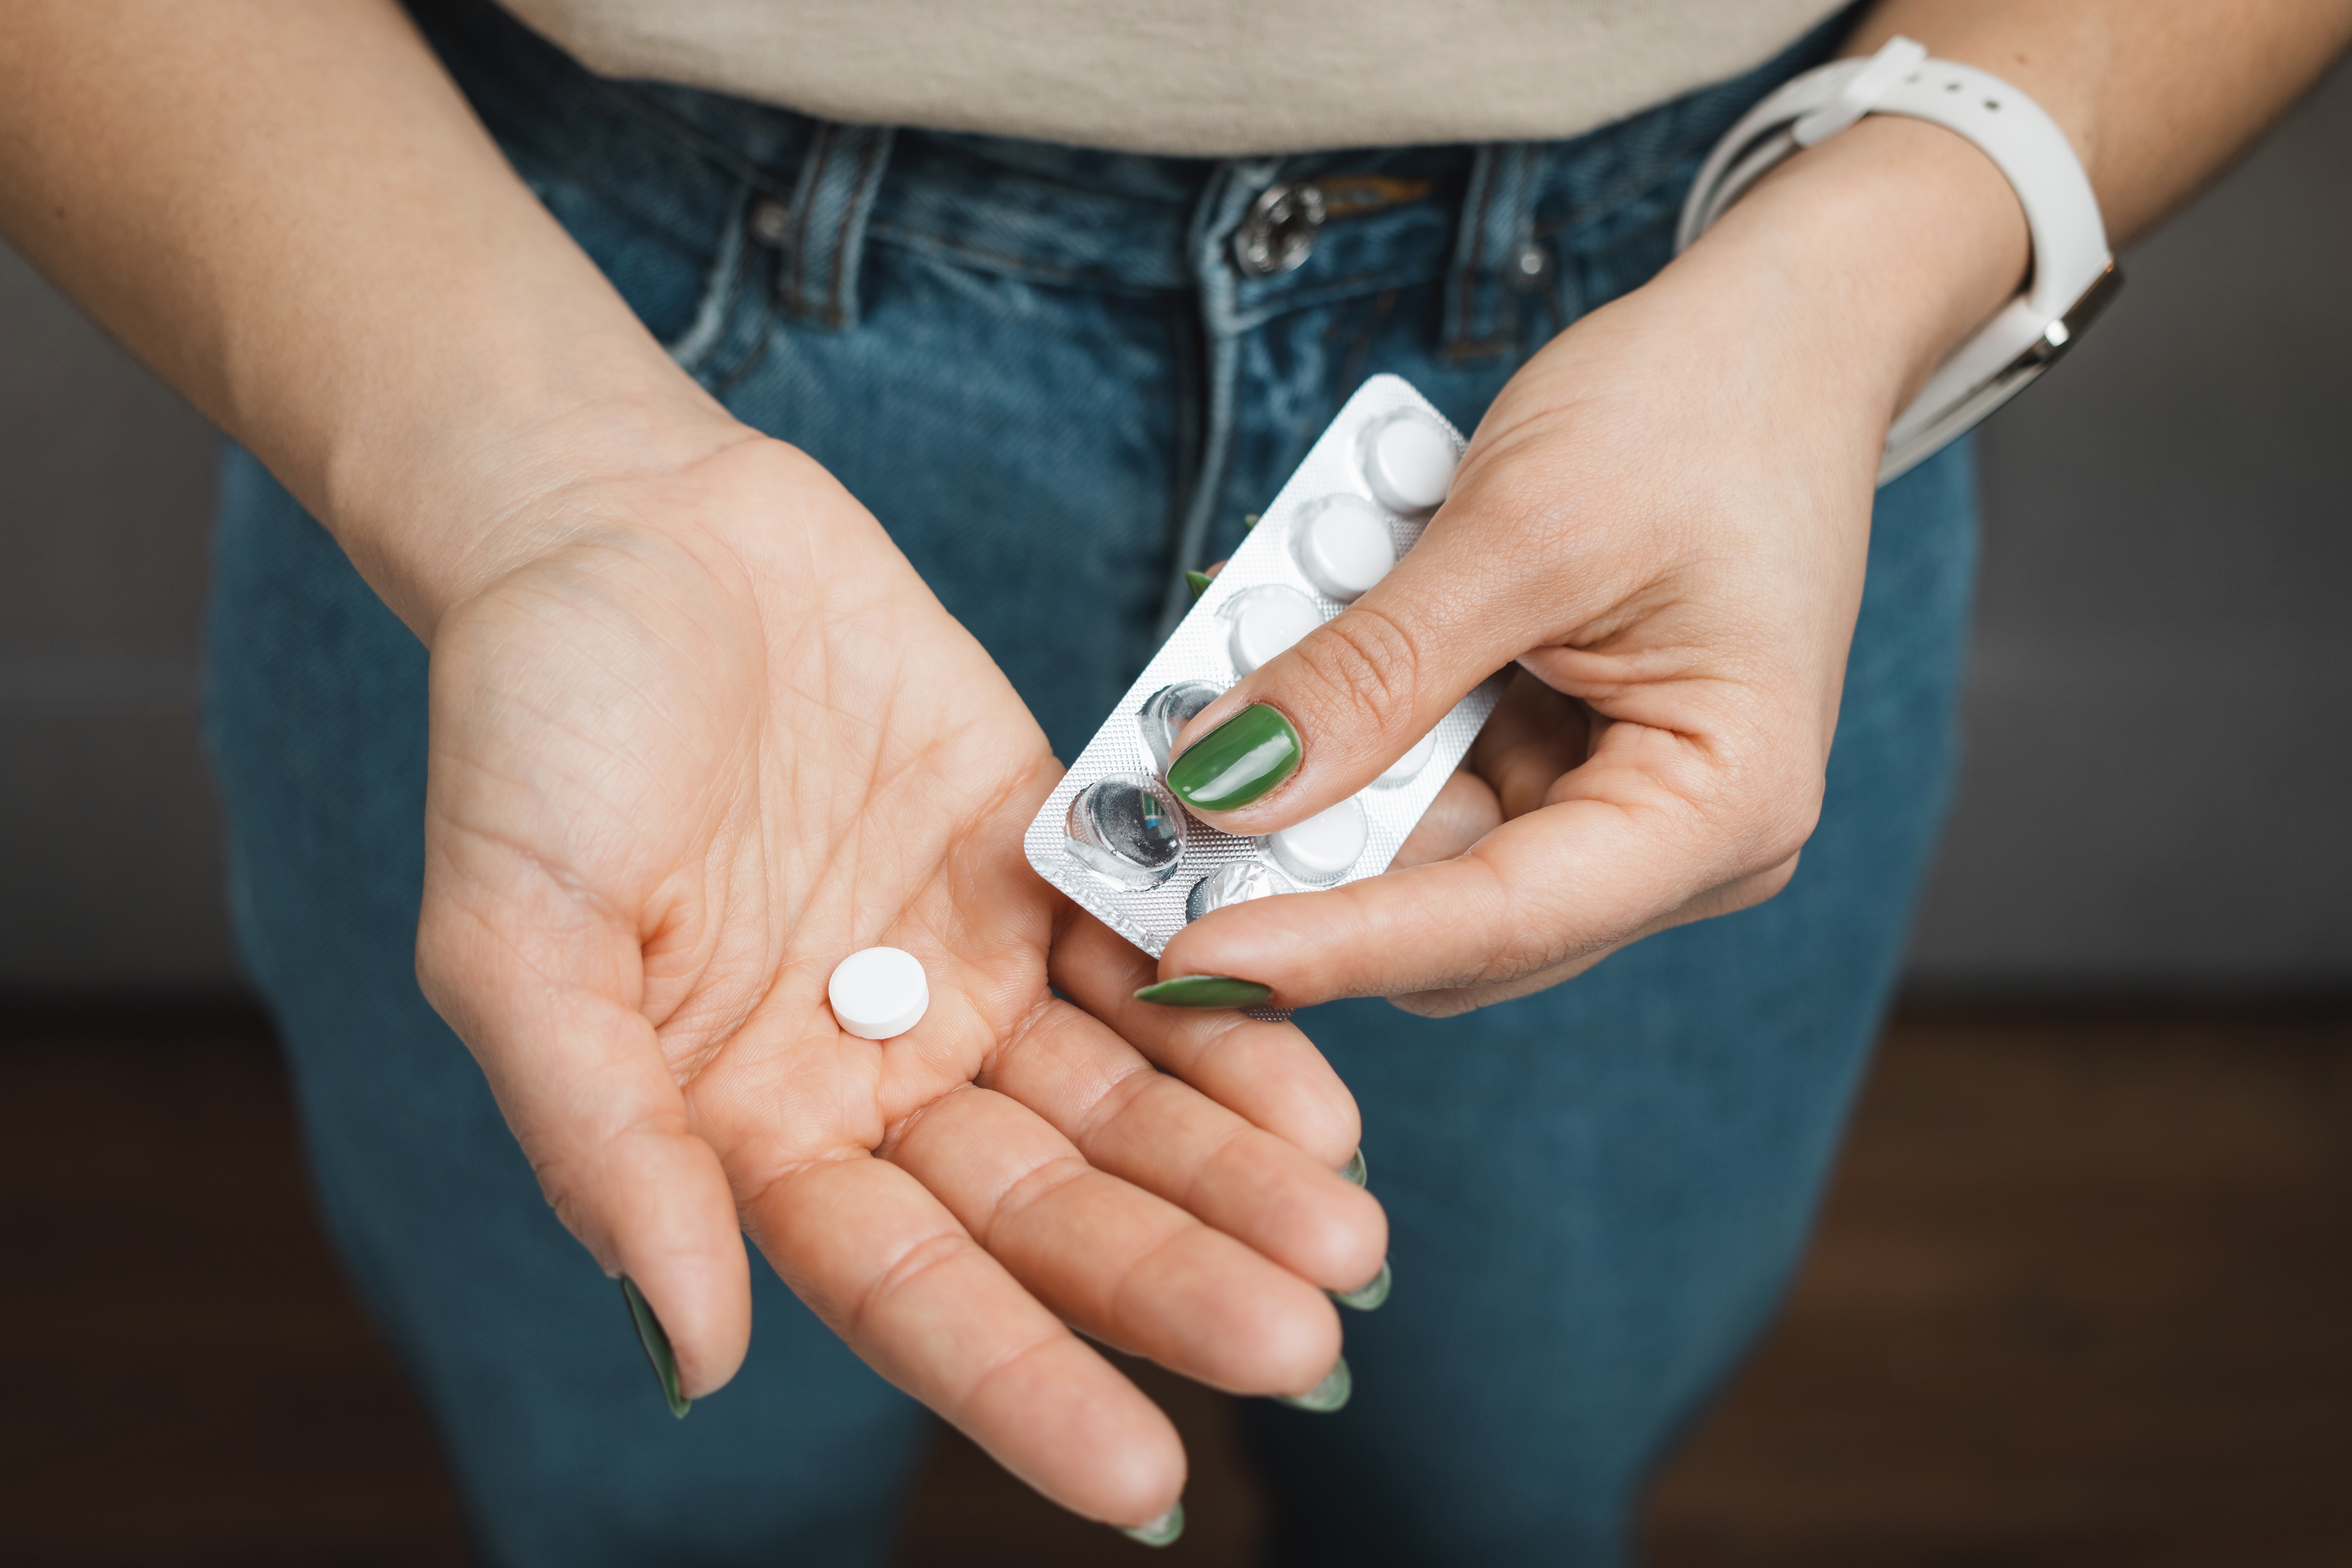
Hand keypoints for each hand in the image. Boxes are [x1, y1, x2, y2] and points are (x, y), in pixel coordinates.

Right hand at [414, 431, 1385, 1527]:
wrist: (625, 524)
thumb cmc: (532, 727)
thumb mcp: (514, 937)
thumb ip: (602, 1139)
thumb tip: (689, 1348)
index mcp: (746, 1122)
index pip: (903, 1287)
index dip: (1020, 1382)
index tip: (1143, 1474)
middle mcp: (871, 1069)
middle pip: (1043, 1208)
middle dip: (1171, 1278)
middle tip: (1311, 1343)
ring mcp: (964, 965)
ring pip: (1119, 1099)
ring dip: (1232, 1167)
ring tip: (1352, 1235)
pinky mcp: (1037, 855)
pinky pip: (1148, 957)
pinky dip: (1228, 1016)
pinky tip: (1319, 1082)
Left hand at [1152, 119, 2027, 1013]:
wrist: (1776, 337)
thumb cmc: (1698, 411)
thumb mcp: (1521, 529)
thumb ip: (1373, 673)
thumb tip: (1224, 786)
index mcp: (1721, 807)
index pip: (1496, 922)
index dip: (1332, 945)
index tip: (1187, 958)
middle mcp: (1678, 845)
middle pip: (1449, 912)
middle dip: (1308, 856)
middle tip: (1162, 797)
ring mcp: (1616, 809)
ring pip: (1419, 851)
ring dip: (1320, 777)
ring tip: (1243, 668)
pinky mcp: (1560, 764)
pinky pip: (1427, 782)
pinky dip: (1355, 727)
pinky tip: (1307, 646)